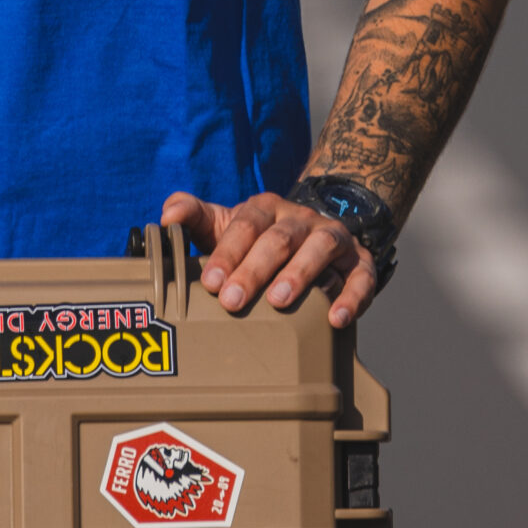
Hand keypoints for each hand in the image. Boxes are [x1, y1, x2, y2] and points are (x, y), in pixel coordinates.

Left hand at [160, 190, 377, 328]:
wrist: (312, 233)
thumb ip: (194, 216)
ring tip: (279, 302)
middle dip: (255, 269)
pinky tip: (335, 318)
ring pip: (320, 247)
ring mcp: (332, 237)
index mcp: (265, 209)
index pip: (246, 224)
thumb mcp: (225, 224)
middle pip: (279, 238)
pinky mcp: (359, 261)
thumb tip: (167, 216)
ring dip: (299, 273)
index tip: (211, 282)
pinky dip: (351, 296)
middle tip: (234, 301)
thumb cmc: (257, 240)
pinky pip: (361, 275)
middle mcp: (300, 219)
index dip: (228, 251)